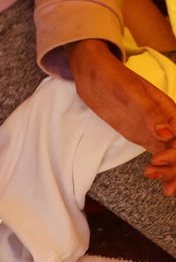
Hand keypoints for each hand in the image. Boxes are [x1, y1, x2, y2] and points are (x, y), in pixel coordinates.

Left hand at [68, 39, 175, 193]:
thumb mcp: (131, 93)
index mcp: (170, 111)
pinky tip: (160, 182)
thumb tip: (167, 135)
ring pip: (173, 157)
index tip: (158, 160)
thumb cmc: (113, 77)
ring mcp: (155, 131)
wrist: (92, 74)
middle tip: (155, 174)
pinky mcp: (143, 136)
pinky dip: (163, 170)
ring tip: (164, 188)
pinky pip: (160, 156)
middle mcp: (167, 123)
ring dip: (172, 173)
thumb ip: (150, 114)